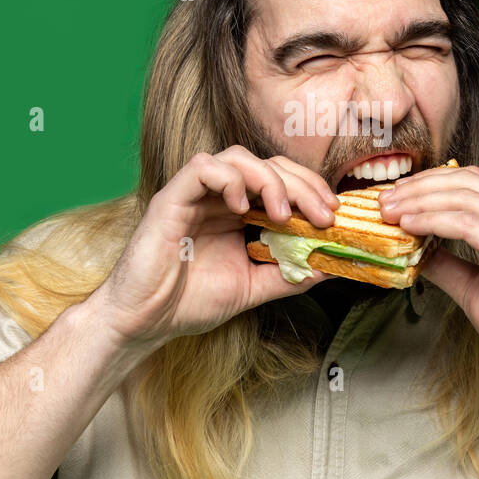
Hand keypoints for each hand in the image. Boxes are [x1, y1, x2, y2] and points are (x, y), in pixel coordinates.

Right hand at [86, 146, 339, 349]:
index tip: (334, 214)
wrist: (143, 321)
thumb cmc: (189, 302)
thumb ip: (289, 274)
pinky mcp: (171, 199)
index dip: (311, 189)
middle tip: (323, 214)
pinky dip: (229, 179)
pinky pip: (202, 168)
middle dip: (302, 184)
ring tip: (282, 214)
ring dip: (270, 179)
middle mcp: (219, 196)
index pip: (282, 180)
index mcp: (239, 212)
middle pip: (268, 164)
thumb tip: (331, 265)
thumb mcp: (253, 288)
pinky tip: (243, 207)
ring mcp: (195, 194)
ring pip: (238, 156)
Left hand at [377, 164, 478, 388]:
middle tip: (383, 201)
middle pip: (466, 181)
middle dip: (418, 187)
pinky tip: (409, 227)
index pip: (473, 182)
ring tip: (388, 212)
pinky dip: (433, 220)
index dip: (430, 183)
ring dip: (418, 201)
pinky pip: (468, 224)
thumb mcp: (476, 289)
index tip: (396, 197)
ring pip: (464, 197)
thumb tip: (416, 251)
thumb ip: (449, 265)